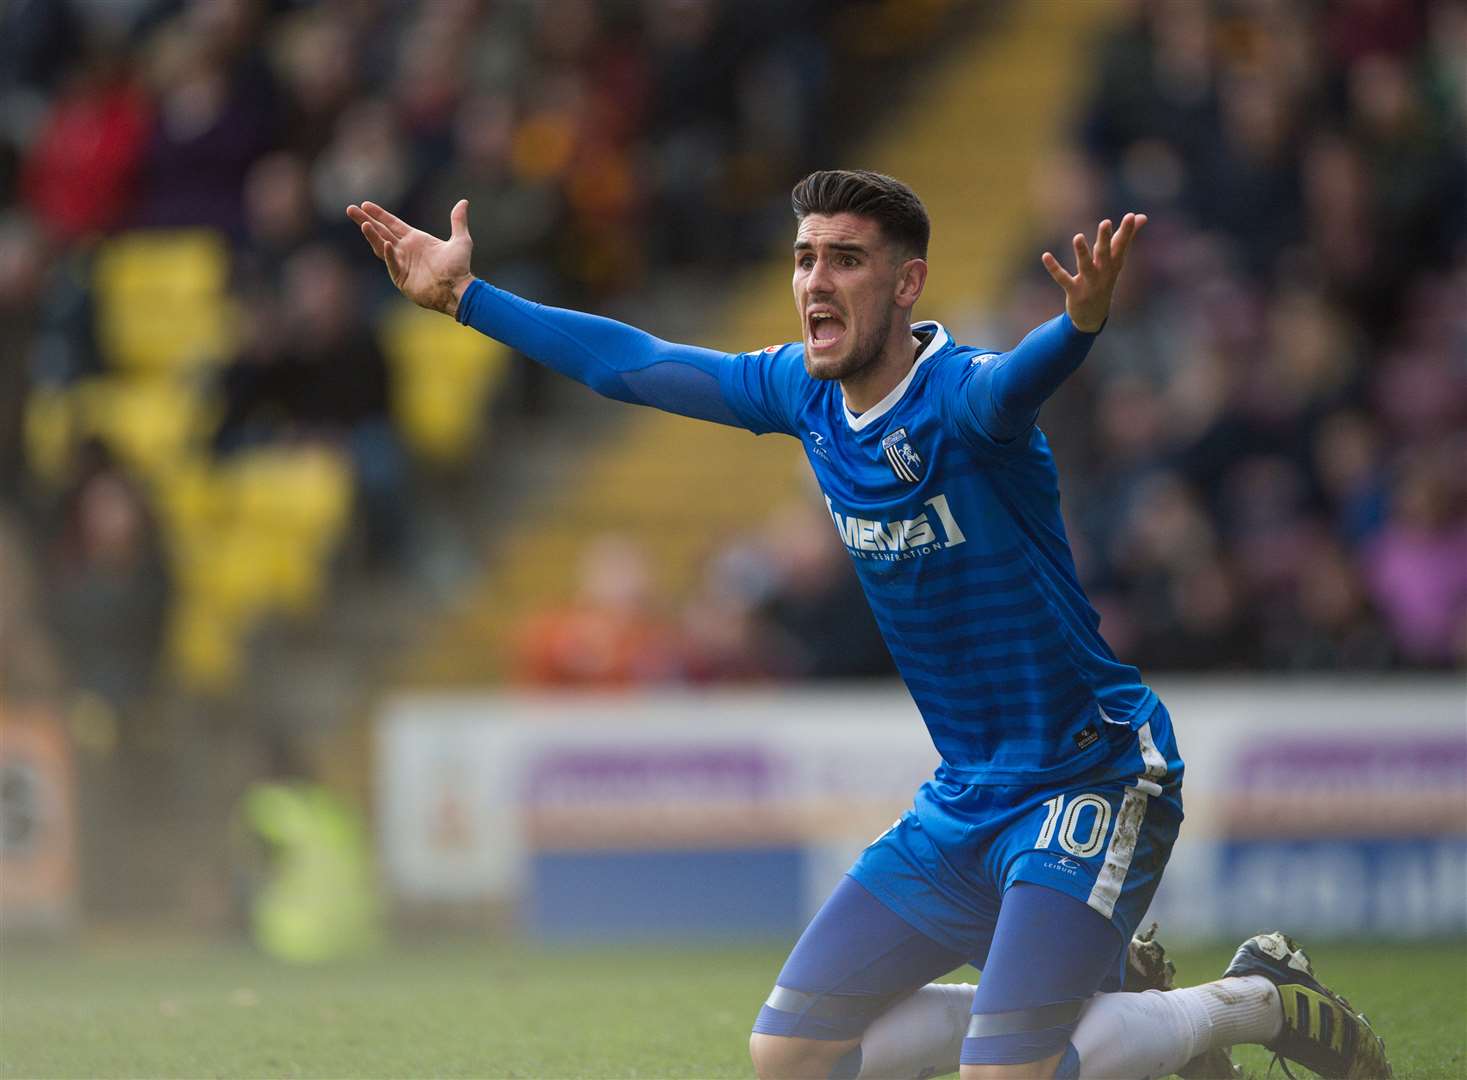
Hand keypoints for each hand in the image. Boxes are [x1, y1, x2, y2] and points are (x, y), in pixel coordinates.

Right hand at [346, 199, 473, 315]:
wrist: (458, 289)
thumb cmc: (460, 268)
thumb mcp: (461, 241)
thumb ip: (458, 221)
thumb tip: (464, 202)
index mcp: (415, 239)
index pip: (392, 223)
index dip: (379, 214)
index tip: (365, 204)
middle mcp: (405, 250)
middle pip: (381, 232)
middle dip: (366, 220)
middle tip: (350, 209)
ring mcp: (402, 264)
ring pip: (381, 246)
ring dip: (372, 235)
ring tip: (363, 224)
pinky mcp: (401, 279)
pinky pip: (393, 264)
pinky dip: (389, 254)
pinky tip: (387, 243)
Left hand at [1041, 212, 1146, 332]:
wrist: (1094, 316)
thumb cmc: (1105, 280)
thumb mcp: (1116, 260)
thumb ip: (1126, 238)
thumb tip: (1142, 216)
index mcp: (1114, 264)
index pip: (1122, 245)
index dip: (1127, 231)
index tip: (1131, 216)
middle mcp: (1103, 273)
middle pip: (1105, 253)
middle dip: (1105, 239)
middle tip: (1105, 222)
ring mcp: (1089, 283)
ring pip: (1085, 266)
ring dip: (1082, 252)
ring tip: (1077, 237)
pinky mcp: (1074, 292)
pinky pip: (1063, 279)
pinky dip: (1054, 268)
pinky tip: (1045, 255)